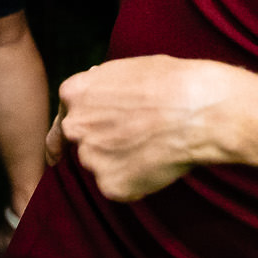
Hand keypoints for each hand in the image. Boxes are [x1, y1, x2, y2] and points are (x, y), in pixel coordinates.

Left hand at [46, 55, 242, 200]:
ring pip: (102, 168)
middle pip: (80, 145)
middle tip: (132, 143)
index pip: (63, 120)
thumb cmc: (169, 82)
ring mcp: (90, 158)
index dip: (69, 135)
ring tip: (153, 147)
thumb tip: (98, 93)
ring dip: (121, 165)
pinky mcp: (110, 185)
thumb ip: (101, 87)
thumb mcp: (124, 69)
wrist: (196, 109)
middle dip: (99, 147)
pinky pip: (121, 188)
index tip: (61, 151)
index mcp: (74, 93)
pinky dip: (137, 183)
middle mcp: (75, 127)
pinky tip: (158, 164)